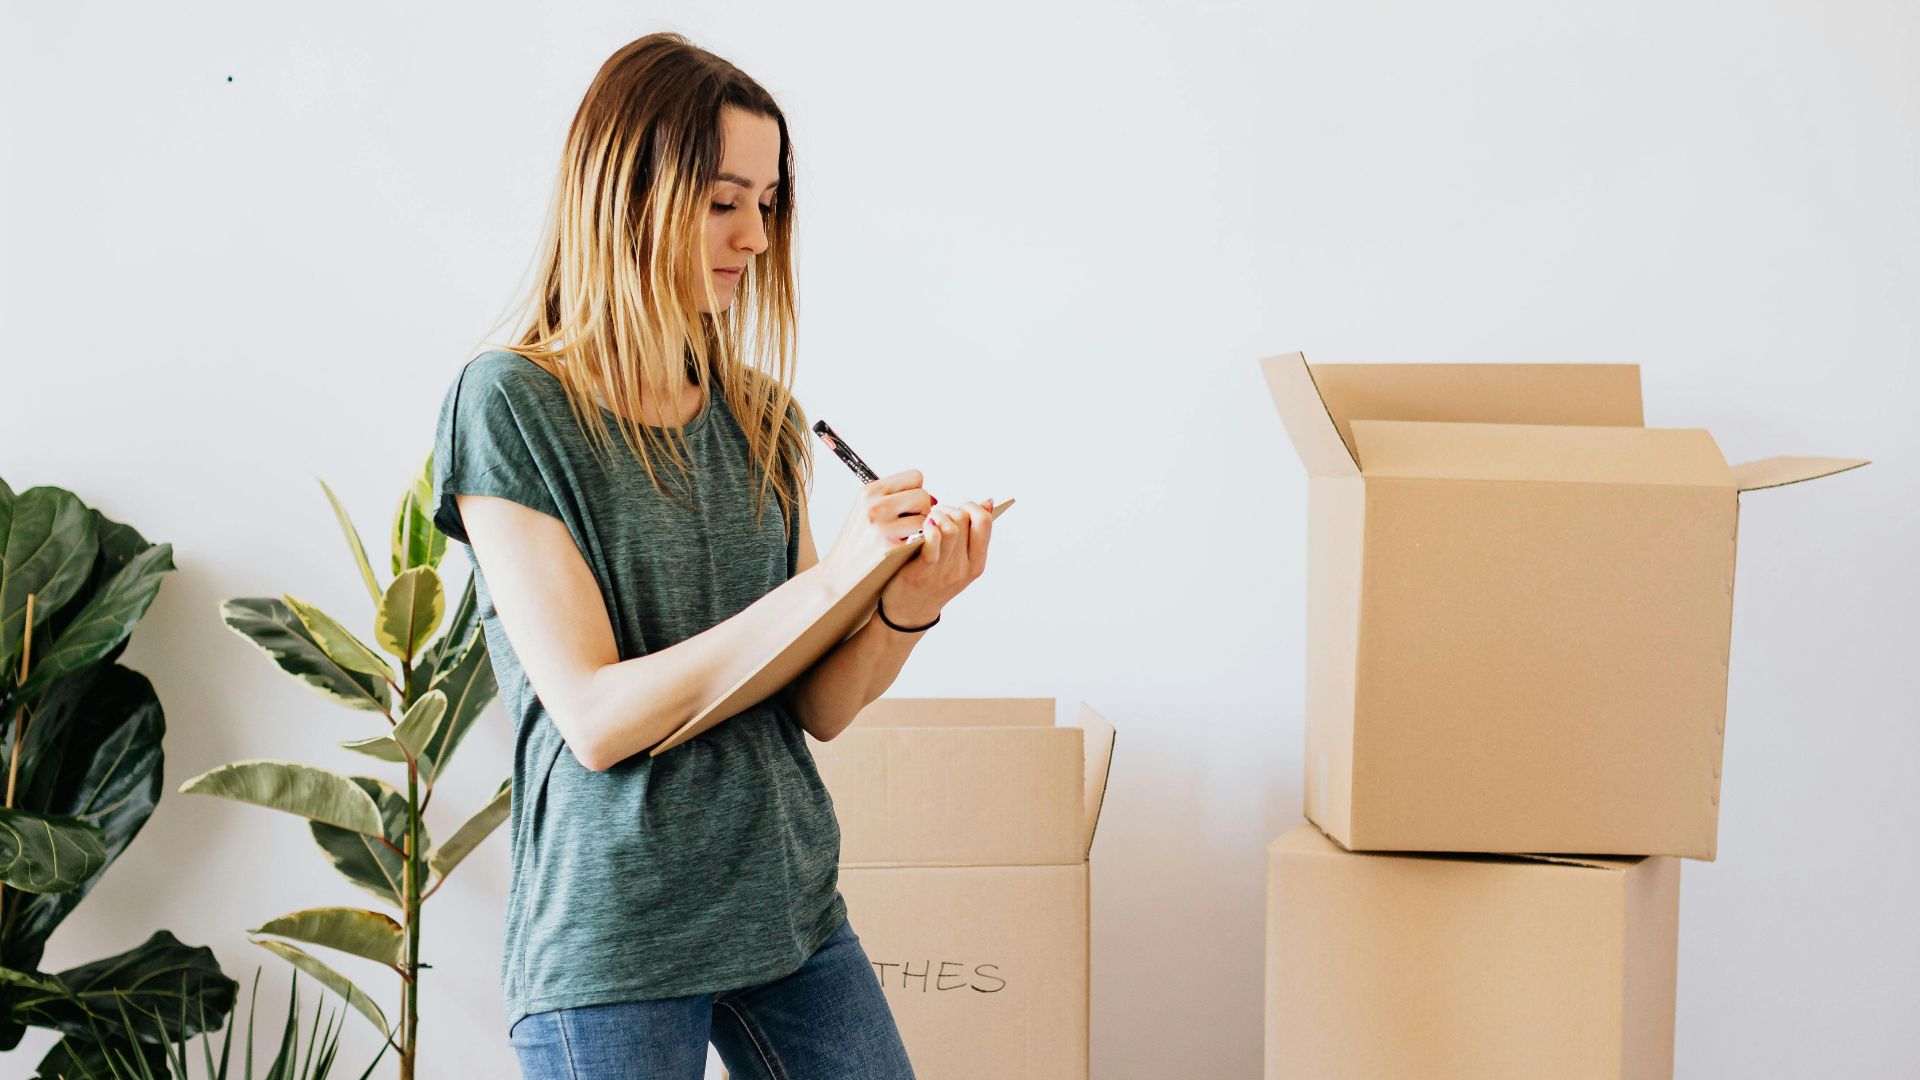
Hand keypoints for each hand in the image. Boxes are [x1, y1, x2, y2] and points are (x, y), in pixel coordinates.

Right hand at [819, 468, 931, 594]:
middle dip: (922, 511)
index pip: (915, 476)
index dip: (917, 492)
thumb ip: (893, 498)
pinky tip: (903, 551)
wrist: (838, 576)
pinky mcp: (890, 547)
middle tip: (907, 527)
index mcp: (869, 491)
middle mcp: (875, 505)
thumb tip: (933, 498)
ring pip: (927, 517)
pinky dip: (919, 544)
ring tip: (903, 539)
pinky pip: (923, 537)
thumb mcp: (866, 511)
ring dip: (922, 529)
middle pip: (924, 495)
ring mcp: (882, 526)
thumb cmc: (858, 544)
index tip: (907, 509)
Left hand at [878, 497, 994, 626]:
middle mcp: (963, 568)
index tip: (960, 508)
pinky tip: (924, 528)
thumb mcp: (959, 562)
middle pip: (965, 520)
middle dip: (950, 508)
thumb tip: (987, 502)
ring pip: (951, 527)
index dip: (972, 507)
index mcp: (976, 564)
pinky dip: (929, 528)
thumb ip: (972, 535)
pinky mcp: (924, 570)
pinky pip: (933, 540)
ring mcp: (945, 570)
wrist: (909, 612)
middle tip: (937, 513)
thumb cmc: (932, 580)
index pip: (985, 522)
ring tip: (929, 519)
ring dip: (937, 515)